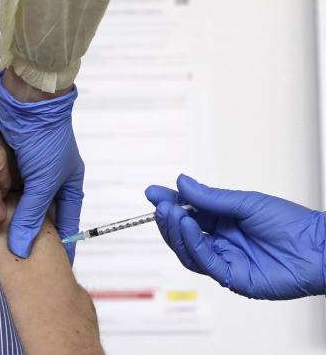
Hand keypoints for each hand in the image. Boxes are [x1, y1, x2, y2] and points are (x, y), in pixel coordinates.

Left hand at [0, 70, 83, 262]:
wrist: (26, 100)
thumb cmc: (45, 136)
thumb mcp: (43, 182)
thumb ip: (31, 215)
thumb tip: (21, 247)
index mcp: (67, 183)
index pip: (66, 221)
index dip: (61, 243)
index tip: (55, 265)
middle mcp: (47, 177)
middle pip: (37, 212)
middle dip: (27, 231)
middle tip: (15, 256)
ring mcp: (26, 167)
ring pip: (16, 199)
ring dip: (6, 213)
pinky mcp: (6, 158)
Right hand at [145, 174, 325, 299]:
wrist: (319, 250)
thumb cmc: (293, 226)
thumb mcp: (247, 203)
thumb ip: (211, 198)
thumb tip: (182, 183)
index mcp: (224, 222)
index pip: (188, 213)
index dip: (169, 204)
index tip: (153, 193)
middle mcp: (222, 242)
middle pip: (183, 234)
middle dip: (168, 219)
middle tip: (160, 205)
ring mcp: (226, 261)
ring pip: (188, 251)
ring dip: (177, 232)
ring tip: (174, 213)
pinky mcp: (233, 278)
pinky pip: (206, 264)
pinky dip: (194, 245)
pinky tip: (190, 228)